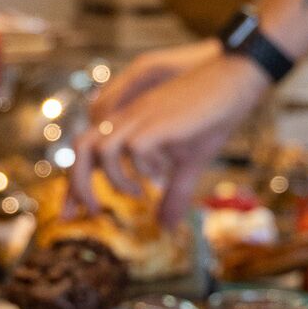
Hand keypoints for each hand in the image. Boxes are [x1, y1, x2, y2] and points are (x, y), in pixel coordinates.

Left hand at [71, 50, 267, 225]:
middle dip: (78, 185)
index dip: (75, 184)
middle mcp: (128, 120)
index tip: (74, 214)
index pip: (87, 153)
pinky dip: (144, 167)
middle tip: (93, 212)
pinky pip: (137, 147)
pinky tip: (163, 173)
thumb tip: (166, 227)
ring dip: (114, 179)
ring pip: (103, 148)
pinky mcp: (160, 121)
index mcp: (128, 127)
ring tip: (135, 195)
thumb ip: (174, 194)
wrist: (233, 81)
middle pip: (82, 148)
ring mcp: (143, 118)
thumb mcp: (189, 163)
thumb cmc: (210, 119)